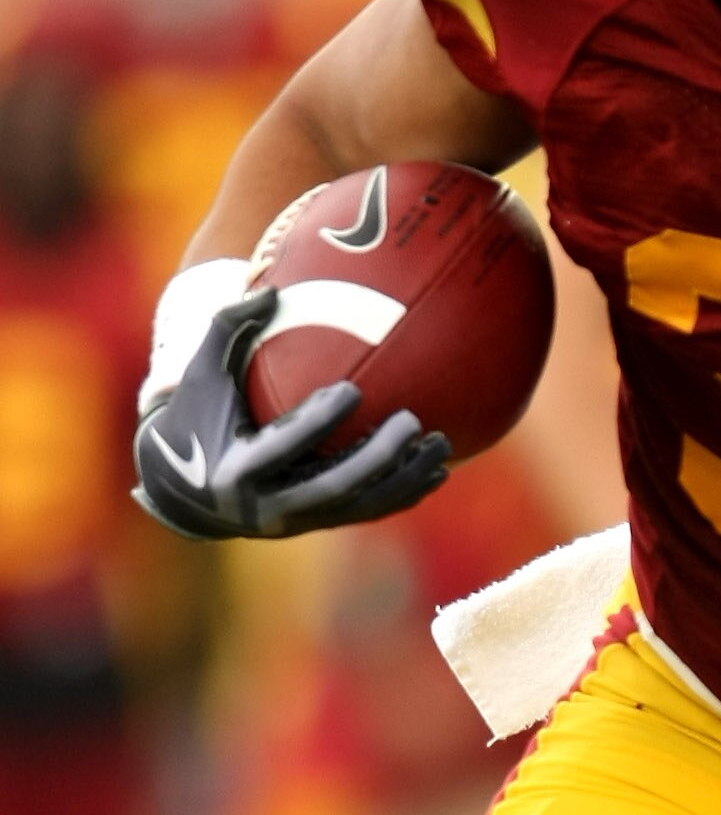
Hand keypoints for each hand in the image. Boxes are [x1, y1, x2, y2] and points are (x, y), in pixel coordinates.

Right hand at [133, 287, 449, 541]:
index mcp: (236, 468)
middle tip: (412, 421)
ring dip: (404, 480)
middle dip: (377, 458)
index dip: (318, 422)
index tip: (353, 390)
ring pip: (358, 506)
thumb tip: (271, 289)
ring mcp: (295, 521)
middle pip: (332, 486)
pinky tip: (436, 471)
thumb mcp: (201, 374)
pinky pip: (364, 513)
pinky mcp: (315, 525)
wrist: (185, 488)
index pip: (284, 446)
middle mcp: (267, 505)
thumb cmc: (195, 415)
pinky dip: (401, 494)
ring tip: (441, 447)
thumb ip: (229, 329)